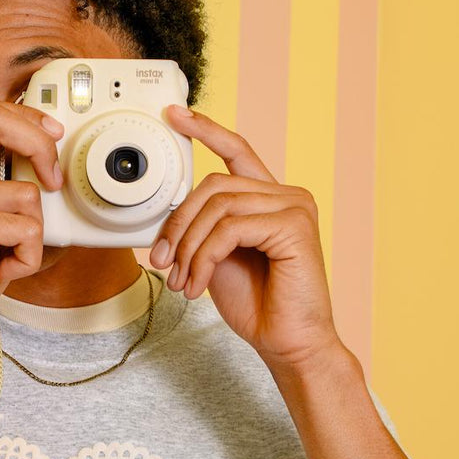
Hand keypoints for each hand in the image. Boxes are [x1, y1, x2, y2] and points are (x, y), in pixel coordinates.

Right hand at [0, 98, 63, 360]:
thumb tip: (43, 164)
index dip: (25, 115)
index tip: (52, 133)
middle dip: (39, 144)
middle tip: (53, 179)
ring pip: (26, 192)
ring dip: (33, 233)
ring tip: (9, 255)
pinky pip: (25, 228)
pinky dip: (26, 257)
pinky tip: (4, 271)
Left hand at [150, 105, 343, 370]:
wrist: (287, 343)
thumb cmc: (258, 305)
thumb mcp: (217, 258)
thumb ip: (202, 228)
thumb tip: (169, 214)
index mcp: (270, 199)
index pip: (237, 150)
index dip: (205, 129)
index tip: (174, 115)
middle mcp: (287, 196)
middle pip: (214, 184)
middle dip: (179, 224)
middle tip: (163, 262)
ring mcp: (294, 207)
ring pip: (218, 206)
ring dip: (188, 248)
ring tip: (182, 281)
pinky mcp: (295, 226)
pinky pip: (230, 229)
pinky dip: (203, 258)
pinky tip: (199, 284)